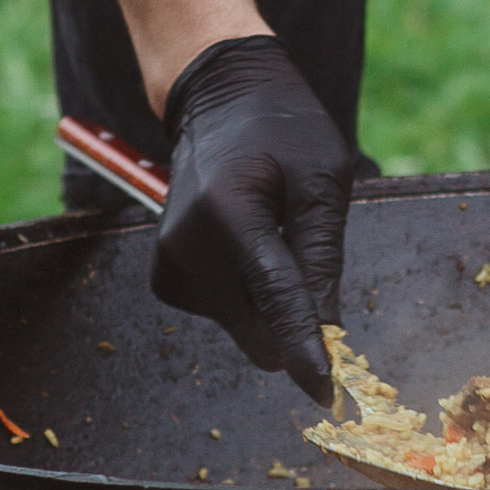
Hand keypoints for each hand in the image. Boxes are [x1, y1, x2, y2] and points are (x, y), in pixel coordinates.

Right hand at [153, 36, 354, 398]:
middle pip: (256, 322)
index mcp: (228, 212)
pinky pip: (220, 312)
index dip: (304, 346)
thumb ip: (322, 256)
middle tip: (315, 268)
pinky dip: (244, 294)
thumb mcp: (324, 179)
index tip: (325, 391)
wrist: (221, 98)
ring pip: (240, 323)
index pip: (273, 297)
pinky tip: (247, 245)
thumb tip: (325, 330)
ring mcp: (168, 261)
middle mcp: (185, 243)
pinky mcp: (164, 275)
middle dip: (294, 318)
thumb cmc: (284, 130)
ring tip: (273, 232)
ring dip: (269, 301)